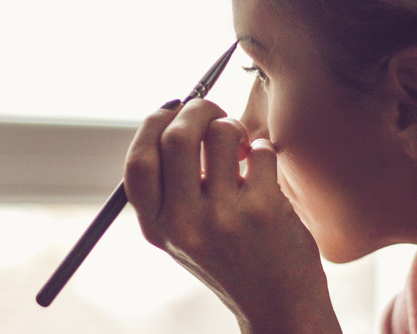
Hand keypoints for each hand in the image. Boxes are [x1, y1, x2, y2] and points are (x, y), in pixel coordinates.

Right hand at [124, 99, 340, 333]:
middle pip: (175, 137)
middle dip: (197, 110)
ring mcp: (223, 217)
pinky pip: (260, 150)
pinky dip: (263, 148)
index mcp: (157, 227)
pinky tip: (262, 166)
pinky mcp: (262, 210)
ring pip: (221, 134)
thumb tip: (174, 117)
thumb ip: (171, 188)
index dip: (152, 125)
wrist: (278, 306)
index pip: (138, 162)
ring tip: (241, 144)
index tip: (172, 109)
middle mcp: (184, 223)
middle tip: (213, 113)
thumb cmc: (231, 259)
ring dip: (232, 126)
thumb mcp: (184, 234)